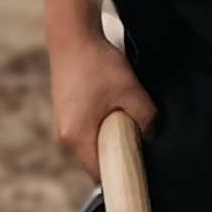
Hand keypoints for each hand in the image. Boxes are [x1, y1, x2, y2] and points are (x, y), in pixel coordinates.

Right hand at [49, 32, 154, 170]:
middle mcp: (64, 135)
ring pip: (91, 142)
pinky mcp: (65, 111)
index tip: (135, 173)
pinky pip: (85, 128)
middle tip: (136, 139)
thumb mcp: (131, 91)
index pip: (98, 173)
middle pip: (94, 158)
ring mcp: (62, 123)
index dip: (118, 175)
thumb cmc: (97, 63)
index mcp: (76, 136)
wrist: (72, 35)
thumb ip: (146, 118)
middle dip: (116, 153)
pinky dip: (100, 124)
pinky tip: (111, 105)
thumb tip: (150, 134)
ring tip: (124, 117)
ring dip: (109, 136)